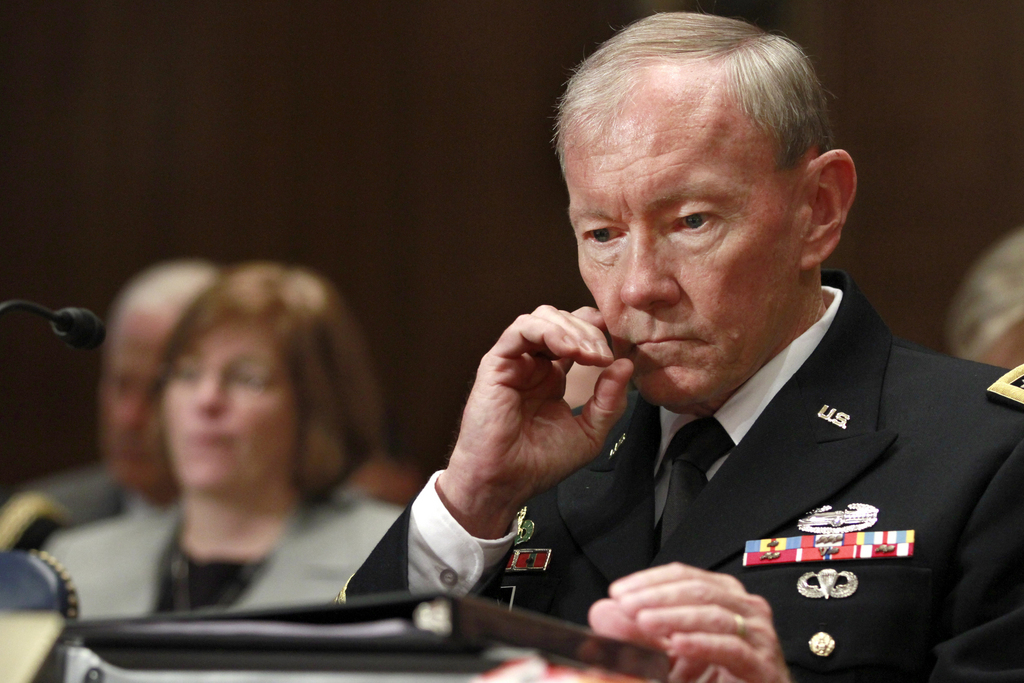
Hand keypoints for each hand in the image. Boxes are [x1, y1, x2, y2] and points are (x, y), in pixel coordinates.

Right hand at [437, 305, 632, 537]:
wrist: (505, 483)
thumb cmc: (539, 463)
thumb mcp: (590, 433)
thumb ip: (609, 400)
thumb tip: (626, 364)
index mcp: (553, 377)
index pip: (576, 336)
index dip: (598, 334)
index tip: (617, 350)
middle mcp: (533, 364)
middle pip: (564, 321)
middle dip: (590, 332)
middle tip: (604, 357)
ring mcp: (515, 362)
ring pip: (543, 317)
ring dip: (572, 329)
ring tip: (589, 354)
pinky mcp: (497, 363)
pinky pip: (521, 329)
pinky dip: (549, 331)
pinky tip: (568, 350)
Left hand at [589, 563, 790, 682]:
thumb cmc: (714, 677)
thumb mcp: (667, 653)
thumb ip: (636, 633)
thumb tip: (602, 611)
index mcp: (723, 596)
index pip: (683, 575)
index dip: (649, 580)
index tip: (619, 592)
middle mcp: (745, 609)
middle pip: (698, 590)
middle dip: (658, 596)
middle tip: (627, 606)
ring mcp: (758, 636)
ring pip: (714, 615)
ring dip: (675, 617)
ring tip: (644, 622)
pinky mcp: (764, 666)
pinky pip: (732, 649)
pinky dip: (702, 645)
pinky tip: (678, 645)